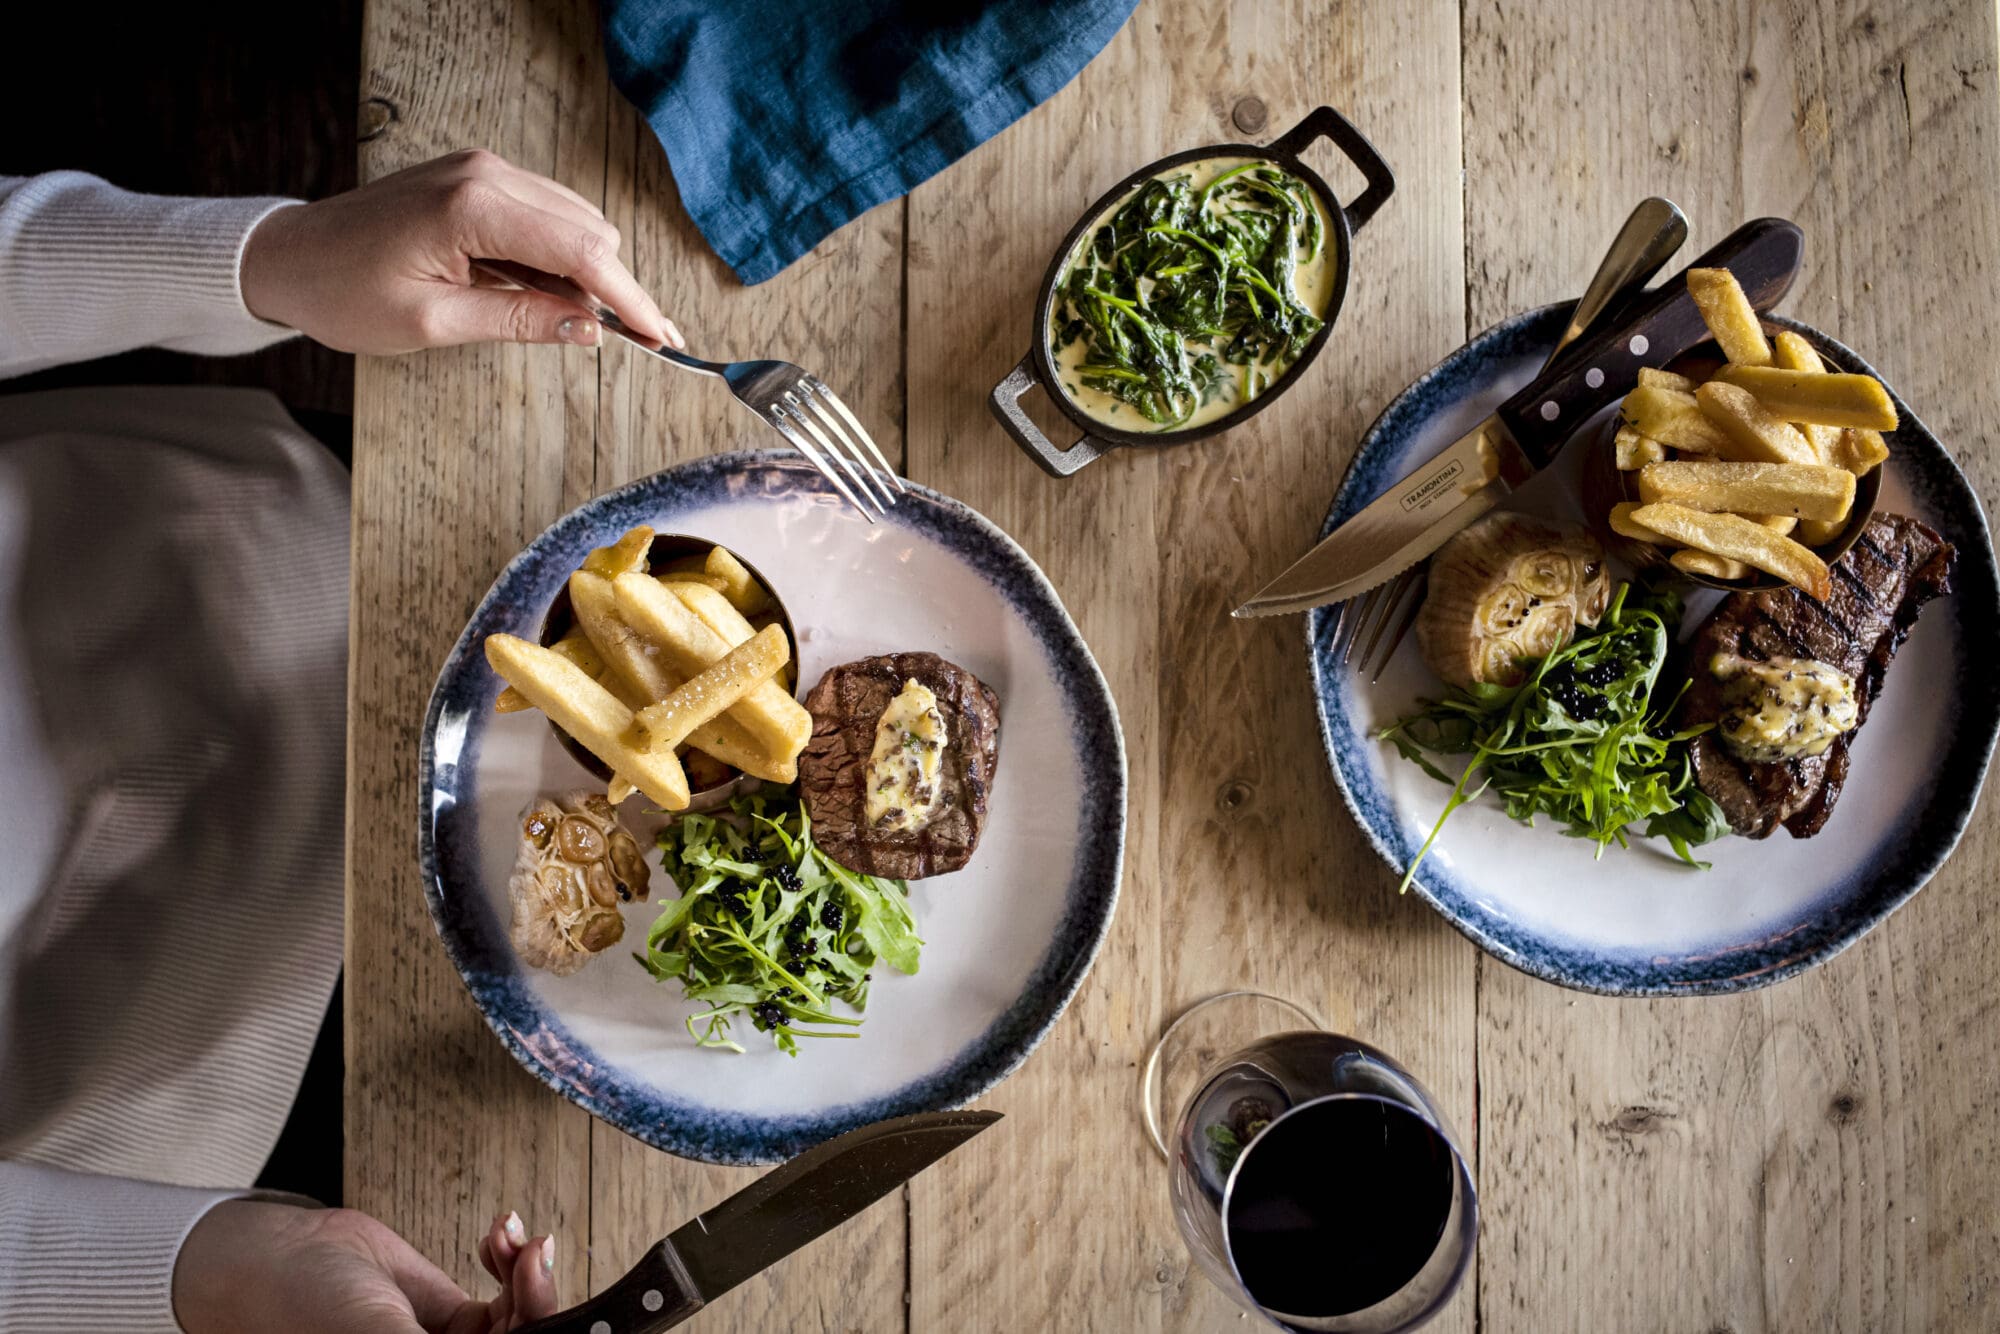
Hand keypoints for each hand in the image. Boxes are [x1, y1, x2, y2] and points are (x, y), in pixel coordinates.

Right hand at [173, 1200, 559, 1333]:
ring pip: (521, 1322)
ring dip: (526, 1277)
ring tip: (511, 1239)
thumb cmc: (305, 1308)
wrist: (281, 1258)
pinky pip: (508, 1298)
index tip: (552, 1312)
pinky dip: (512, 1263)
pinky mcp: (454, 1321)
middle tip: (535, 1259)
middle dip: (537, 1301)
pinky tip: (499, 1236)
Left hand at [240, 148, 681, 354]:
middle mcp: (485, 174)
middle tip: (623, 344)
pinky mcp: (479, 178)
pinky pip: (545, 216)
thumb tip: (589, 329)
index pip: (581, 251)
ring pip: (574, 221)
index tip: (661, 337)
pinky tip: (542, 294)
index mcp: (472, 208)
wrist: (292, 257)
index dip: (629, 298)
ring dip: (585, 274)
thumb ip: (520, 320)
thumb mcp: (435, 323)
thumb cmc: (345, 292)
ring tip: (565, 323)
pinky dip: (557, 257)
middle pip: (588, 230)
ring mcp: (483, 170)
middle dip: (612, 288)